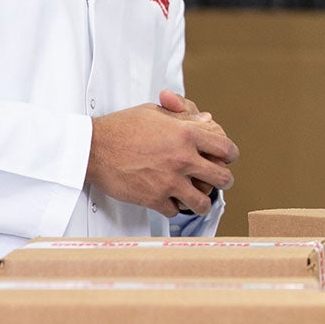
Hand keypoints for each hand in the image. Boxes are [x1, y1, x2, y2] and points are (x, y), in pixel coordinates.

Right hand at [87, 91, 238, 216]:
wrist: (93, 148)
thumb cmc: (121, 127)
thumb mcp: (154, 113)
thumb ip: (183, 117)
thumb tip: (206, 121)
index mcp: (186, 134)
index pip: (225, 147)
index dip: (230, 154)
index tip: (227, 158)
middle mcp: (182, 159)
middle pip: (222, 177)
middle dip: (224, 180)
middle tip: (220, 181)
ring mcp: (169, 181)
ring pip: (202, 201)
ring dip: (202, 201)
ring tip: (198, 199)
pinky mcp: (154, 198)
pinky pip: (175, 210)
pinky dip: (174, 207)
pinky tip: (170, 200)